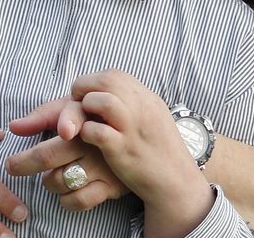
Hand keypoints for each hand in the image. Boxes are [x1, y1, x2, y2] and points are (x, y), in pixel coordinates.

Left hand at [7, 98, 128, 210]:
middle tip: (13, 166)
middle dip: (24, 164)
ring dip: (49, 182)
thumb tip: (13, 126)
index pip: (58, 124)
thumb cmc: (99, 121)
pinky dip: (66, 200)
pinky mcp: (112, 186)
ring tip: (53, 175)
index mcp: (87, 117)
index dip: (38, 139)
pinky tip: (66, 192)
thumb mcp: (76, 109)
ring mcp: (104, 165)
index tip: (14, 160)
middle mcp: (95, 141)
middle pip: (50, 155)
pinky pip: (78, 200)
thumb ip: (44, 115)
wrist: (147, 142)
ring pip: (60, 180)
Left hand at [68, 71, 211, 226]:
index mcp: (146, 97)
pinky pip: (98, 132)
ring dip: (85, 108)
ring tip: (83, 122)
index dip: (92, 82)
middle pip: (106, 81)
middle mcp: (141, 107)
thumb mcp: (151, 116)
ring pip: (102, 102)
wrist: (176, 179)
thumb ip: (131, 102)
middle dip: (83, 89)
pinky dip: (87, 131)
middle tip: (77, 105)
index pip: (113, 75)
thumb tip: (106, 93)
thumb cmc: (159, 149)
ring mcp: (132, 128)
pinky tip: (87, 139)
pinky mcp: (123, 150)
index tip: (86, 97)